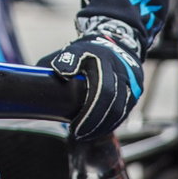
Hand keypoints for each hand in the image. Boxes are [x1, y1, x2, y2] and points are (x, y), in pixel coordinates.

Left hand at [39, 21, 144, 140]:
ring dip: (102, 126)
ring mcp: (129, 80)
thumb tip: (41, 80)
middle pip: (108, 98)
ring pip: (120, 110)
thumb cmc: (87, 52)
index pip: (97, 84)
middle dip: (92, 120)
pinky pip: (125, 112)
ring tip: (85, 135)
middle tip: (77, 132)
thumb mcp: (70, 51)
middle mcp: (117, 67)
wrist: (117, 43)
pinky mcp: (136, 91)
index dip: (86, 107)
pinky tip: (98, 131)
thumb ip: (56, 63)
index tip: (70, 122)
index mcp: (99, 56)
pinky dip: (111, 124)